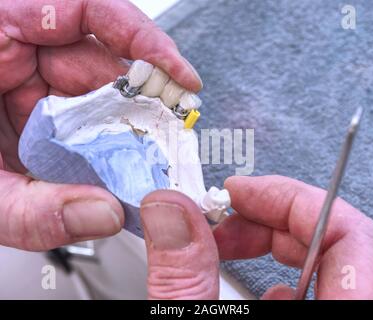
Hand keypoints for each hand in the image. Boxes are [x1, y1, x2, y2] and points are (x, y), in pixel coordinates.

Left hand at [0, 0, 201, 250]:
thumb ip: (33, 210)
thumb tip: (104, 214)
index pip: (86, 10)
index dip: (142, 37)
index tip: (178, 74)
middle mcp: (16, 50)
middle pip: (101, 62)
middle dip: (141, 102)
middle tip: (166, 140)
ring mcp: (28, 79)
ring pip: (97, 95)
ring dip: (124, 130)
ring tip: (144, 161)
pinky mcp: (34, 107)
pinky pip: (83, 118)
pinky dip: (103, 144)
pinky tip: (112, 166)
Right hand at [140, 175, 372, 299]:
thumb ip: (183, 277)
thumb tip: (169, 212)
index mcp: (344, 319)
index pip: (349, 232)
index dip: (291, 197)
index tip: (243, 190)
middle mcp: (352, 315)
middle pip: (329, 240)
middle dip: (266, 218)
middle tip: (220, 218)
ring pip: (319, 265)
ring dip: (266, 246)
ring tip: (222, 248)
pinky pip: (314, 293)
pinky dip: (276, 280)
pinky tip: (247, 289)